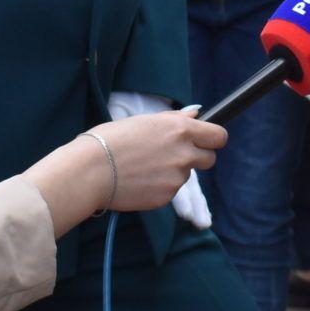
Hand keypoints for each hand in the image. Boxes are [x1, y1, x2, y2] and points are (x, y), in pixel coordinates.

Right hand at [28, 109, 224, 229]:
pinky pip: (170, 190)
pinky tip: (139, 181)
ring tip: (144, 167)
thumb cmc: (110, 139)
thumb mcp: (143, 121)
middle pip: (210, 159)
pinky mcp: (167, 197)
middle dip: (197, 157)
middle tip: (173, 156)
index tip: (204, 141)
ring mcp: (177, 177)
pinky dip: (160, 186)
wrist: (90, 171)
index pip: (218, 136)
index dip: (212, 138)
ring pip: (187, 175)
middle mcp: (184, 153)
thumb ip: (173, 119)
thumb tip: (196, 113)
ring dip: (173, 171)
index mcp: (180, 129)